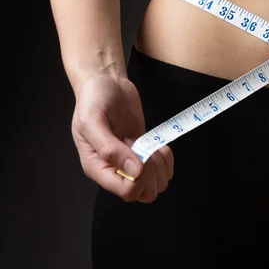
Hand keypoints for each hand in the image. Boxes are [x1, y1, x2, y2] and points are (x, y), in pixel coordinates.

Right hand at [72, 73, 173, 202]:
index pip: (126, 192)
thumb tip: (133, 171)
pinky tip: (159, 144)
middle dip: (153, 174)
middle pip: (144, 193)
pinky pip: (163, 168)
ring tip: (153, 145)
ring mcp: (131, 161)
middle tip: (149, 150)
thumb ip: (109, 148)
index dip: (141, 179)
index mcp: (97, 167)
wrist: (106, 83)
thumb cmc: (93, 100)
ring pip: (156, 183)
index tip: (142, 156)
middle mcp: (115, 169)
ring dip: (161, 166)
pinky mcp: (144, 151)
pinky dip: (166, 158)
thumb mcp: (92, 121)